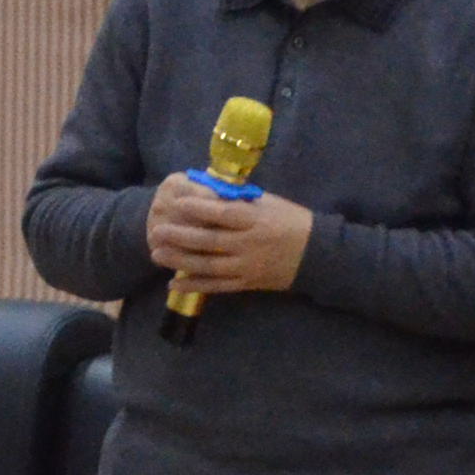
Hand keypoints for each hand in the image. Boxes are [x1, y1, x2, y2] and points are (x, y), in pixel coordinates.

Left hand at [145, 174, 313, 298]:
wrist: (317, 255)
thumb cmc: (291, 221)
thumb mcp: (269, 203)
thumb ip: (239, 199)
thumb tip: (208, 188)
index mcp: (256, 220)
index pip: (224, 215)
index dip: (199, 209)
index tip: (177, 202)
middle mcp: (249, 244)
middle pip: (210, 242)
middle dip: (181, 237)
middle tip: (157, 231)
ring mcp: (247, 266)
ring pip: (209, 266)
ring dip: (180, 261)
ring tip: (157, 254)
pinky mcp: (247, 283)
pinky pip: (217, 286)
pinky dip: (195, 285)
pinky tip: (174, 283)